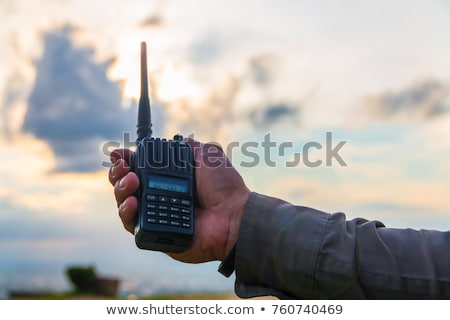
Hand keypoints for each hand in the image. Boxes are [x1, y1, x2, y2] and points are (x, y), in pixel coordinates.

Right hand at [108, 140, 250, 262]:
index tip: (118, 154)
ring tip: (130, 182)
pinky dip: (127, 213)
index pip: (139, 168)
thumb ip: (191, 147)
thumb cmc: (225, 188)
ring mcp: (155, 216)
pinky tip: (133, 203)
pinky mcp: (154, 234)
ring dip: (120, 190)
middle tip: (124, 168)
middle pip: (125, 186)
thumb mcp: (209, 156)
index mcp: (170, 179)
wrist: (234, 215)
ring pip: (124, 204)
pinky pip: (132, 225)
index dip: (126, 161)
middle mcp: (159, 197)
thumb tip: (181, 138)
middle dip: (118, 174)